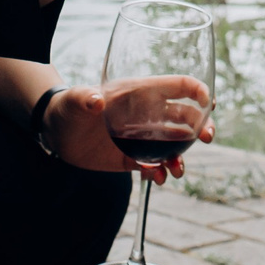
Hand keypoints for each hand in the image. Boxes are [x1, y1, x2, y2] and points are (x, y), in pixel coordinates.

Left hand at [43, 78, 214, 181]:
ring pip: (174, 146)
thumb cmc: (67, 106)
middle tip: (207, 137)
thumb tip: (95, 100)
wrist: (55, 132)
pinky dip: (160, 172)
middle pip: (185, 117)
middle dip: (201, 126)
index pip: (176, 86)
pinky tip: (156, 178)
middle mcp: (147, 115)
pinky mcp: (132, 157)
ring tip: (177, 170)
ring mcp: (142, 137)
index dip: (197, 90)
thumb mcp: (74, 100)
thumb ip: (84, 98)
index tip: (209, 101)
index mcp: (140, 93)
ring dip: (182, 156)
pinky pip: (154, 166)